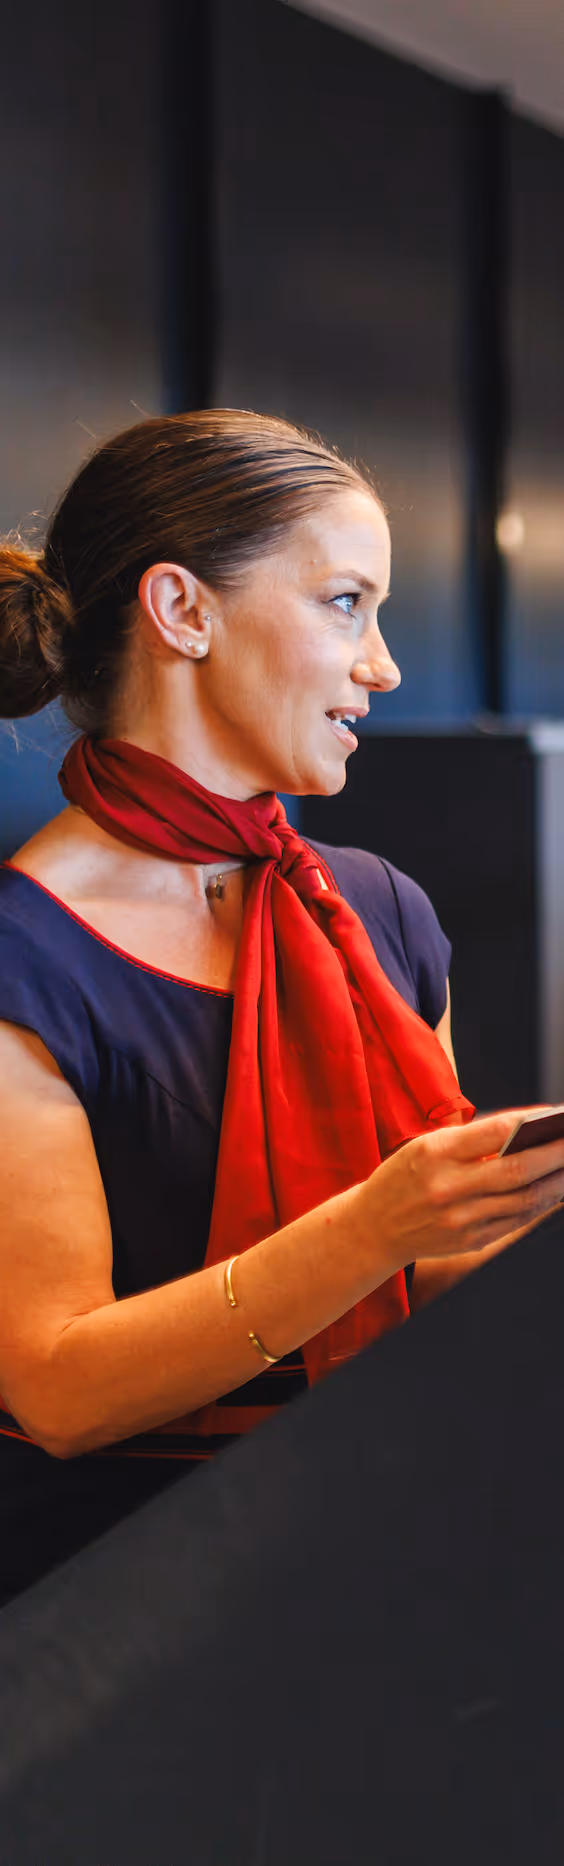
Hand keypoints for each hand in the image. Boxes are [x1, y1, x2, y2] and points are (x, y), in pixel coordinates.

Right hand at [367, 1110, 563, 1270]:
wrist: (374, 1228)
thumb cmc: (404, 1178)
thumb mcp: (425, 1145)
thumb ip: (471, 1139)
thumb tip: (524, 1130)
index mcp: (436, 1153)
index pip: (496, 1131)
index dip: (533, 1122)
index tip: (556, 1115)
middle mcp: (449, 1187)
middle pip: (518, 1168)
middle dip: (556, 1153)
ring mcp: (461, 1218)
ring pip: (524, 1198)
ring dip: (556, 1181)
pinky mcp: (470, 1240)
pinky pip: (516, 1221)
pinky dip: (540, 1204)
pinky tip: (553, 1190)